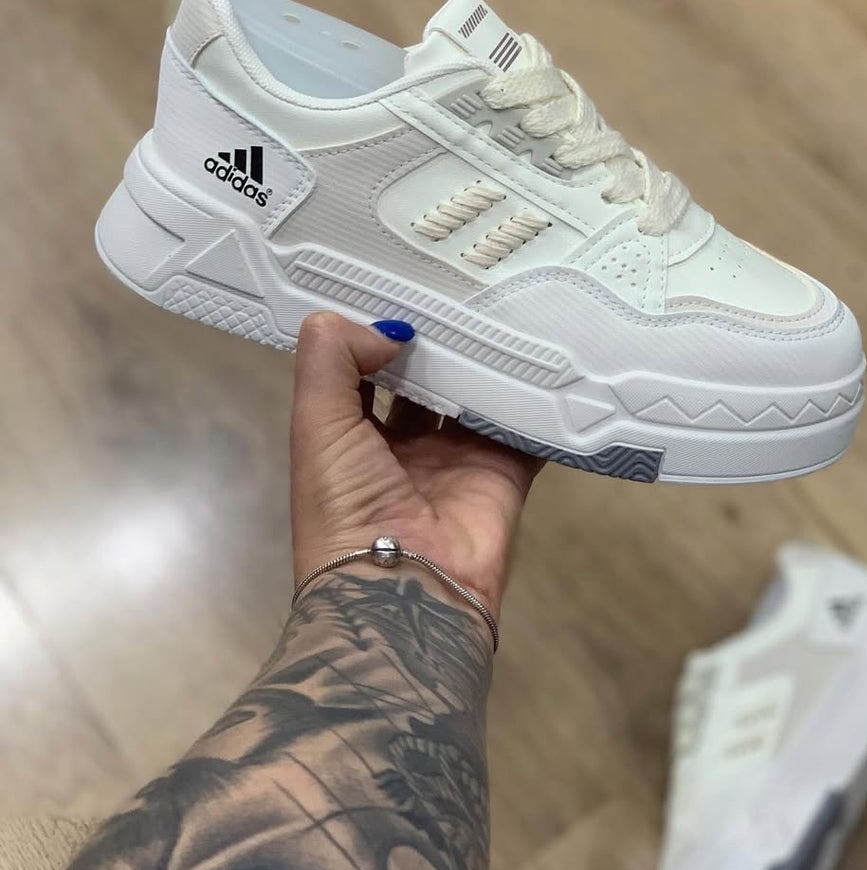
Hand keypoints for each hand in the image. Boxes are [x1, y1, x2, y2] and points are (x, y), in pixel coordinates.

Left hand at [290, 311, 541, 615]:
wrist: (402, 590)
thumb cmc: (345, 505)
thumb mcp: (315, 424)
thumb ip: (332, 360)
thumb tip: (388, 329)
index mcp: (351, 437)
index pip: (364, 370)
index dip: (375, 329)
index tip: (397, 279)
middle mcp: (403, 447)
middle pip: (425, 380)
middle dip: (438, 339)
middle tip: (460, 281)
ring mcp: (456, 461)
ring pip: (475, 397)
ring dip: (486, 360)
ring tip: (503, 302)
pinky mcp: (504, 473)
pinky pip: (525, 428)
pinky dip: (538, 399)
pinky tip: (548, 354)